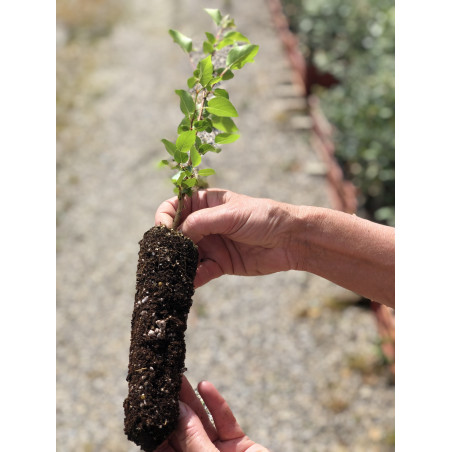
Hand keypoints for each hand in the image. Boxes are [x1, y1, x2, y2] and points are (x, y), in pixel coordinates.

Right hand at [155, 189, 299, 286]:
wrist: (290, 241)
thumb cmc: (263, 217)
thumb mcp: (230, 214)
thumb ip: (201, 222)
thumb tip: (175, 235)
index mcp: (205, 203)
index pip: (174, 207)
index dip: (165, 217)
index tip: (163, 230)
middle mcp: (205, 224)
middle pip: (176, 233)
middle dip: (168, 244)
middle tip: (165, 255)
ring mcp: (211, 245)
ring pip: (185, 255)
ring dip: (178, 263)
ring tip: (172, 272)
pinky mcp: (219, 264)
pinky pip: (200, 272)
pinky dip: (192, 279)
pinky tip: (187, 283)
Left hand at [155, 376, 268, 451]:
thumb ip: (192, 440)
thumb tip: (178, 411)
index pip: (163, 447)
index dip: (157, 423)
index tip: (150, 399)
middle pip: (182, 431)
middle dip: (175, 405)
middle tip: (165, 380)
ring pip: (202, 422)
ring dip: (193, 399)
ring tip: (181, 378)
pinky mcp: (239, 446)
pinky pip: (225, 422)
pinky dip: (216, 404)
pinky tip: (205, 386)